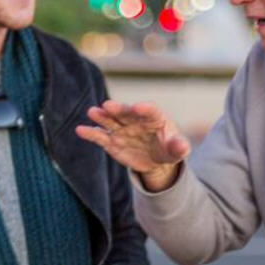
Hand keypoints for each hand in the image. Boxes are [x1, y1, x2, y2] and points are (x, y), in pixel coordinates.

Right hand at [75, 100, 190, 191]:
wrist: (155, 159)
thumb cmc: (168, 149)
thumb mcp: (177, 150)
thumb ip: (179, 147)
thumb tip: (183, 148)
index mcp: (154, 117)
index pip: (150, 111)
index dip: (145, 109)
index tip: (138, 107)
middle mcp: (135, 119)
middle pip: (126, 112)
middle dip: (117, 109)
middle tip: (108, 105)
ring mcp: (122, 129)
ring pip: (110, 121)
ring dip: (101, 116)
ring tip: (92, 112)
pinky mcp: (111, 141)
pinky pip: (100, 136)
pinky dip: (90, 133)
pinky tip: (80, 130)